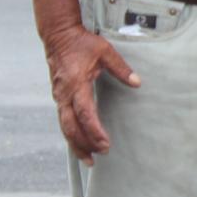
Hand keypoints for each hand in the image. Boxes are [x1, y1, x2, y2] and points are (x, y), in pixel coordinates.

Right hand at [43, 25, 139, 164]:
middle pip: (70, 127)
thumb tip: (137, 83)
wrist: (59, 36)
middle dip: (83, 144)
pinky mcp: (58, 98)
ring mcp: (59, 97)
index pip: (85, 113)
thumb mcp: (105, 51)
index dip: (94, 131)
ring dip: (75, 144)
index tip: (105, 144)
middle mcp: (64, 94)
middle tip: (98, 157)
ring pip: (64, 127)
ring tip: (88, 160)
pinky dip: (70, 135)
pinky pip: (63, 121)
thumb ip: (121, 68)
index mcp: (76, 84)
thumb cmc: (82, 43)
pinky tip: (78, 145)